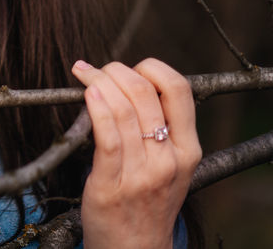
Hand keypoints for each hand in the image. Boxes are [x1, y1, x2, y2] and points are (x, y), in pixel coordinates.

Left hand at [73, 58, 200, 248]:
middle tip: (97, 68)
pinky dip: (96, 108)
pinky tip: (86, 93)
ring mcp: (142, 174)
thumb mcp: (171, 167)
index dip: (152, 68)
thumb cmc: (147, 204)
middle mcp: (169, 160)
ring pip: (123, 110)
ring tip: (84, 73)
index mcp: (188, 151)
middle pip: (145, 94)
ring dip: (98, 81)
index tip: (131, 68)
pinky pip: (107, 137)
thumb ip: (162, 131)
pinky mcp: (112, 184)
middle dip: (116, 70)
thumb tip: (132, 83)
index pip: (179, 90)